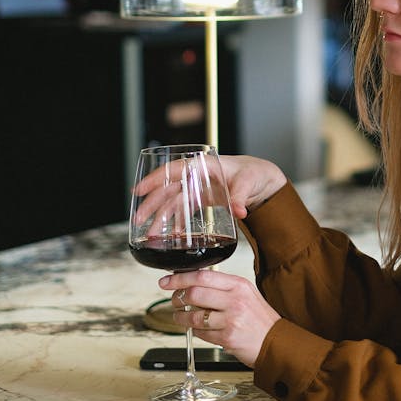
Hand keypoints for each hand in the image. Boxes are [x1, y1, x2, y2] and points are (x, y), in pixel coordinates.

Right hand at [133, 154, 286, 226]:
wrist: (263, 180)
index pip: (174, 170)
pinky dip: (176, 222)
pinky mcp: (202, 199)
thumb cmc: (254, 173)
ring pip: (173, 201)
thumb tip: (239, 211)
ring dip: (160, 216)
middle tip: (138, 219)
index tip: (138, 190)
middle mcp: (197, 175)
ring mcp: (198, 188)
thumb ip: (241, 197)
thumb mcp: (248, 183)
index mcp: (204, 165)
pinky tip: (170, 235)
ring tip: (149, 234)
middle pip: (168, 188)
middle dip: (151, 204)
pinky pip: (183, 210)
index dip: (155, 179)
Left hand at [160, 269, 279, 366]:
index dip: (180, 278)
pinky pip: (201, 332)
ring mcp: (231, 319)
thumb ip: (223, 288)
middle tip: (174, 300)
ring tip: (180, 316)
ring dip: (181, 317)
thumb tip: (194, 284)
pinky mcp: (227, 337)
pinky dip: (195, 331)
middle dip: (177, 297)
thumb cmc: (260, 319)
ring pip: (194, 315)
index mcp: (238, 285)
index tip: (167, 281)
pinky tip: (197, 328)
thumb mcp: (246, 294)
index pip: (202, 276)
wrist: (275, 342)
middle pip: (194, 293)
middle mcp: (235, 299)